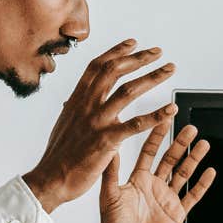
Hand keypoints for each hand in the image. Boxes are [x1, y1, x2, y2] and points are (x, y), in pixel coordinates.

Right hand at [24, 39, 178, 210]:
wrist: (51, 179)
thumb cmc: (59, 156)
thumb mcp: (64, 124)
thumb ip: (74, 110)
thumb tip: (73, 101)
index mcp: (77, 100)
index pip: (97, 66)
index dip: (116, 52)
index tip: (132, 43)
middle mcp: (86, 105)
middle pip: (114, 71)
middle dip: (139, 58)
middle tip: (157, 52)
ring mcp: (96, 121)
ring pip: (128, 91)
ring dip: (152, 77)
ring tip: (169, 70)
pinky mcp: (106, 140)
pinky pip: (136, 124)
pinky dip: (156, 116)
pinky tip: (171, 110)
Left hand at [97, 118, 216, 222]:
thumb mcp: (109, 195)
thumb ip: (111, 172)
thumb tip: (110, 149)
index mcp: (138, 179)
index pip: (150, 151)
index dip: (157, 135)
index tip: (164, 119)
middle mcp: (154, 185)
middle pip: (171, 159)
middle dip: (181, 143)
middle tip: (191, 128)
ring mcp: (167, 198)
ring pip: (184, 173)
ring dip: (194, 159)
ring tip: (204, 144)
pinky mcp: (177, 212)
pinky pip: (193, 195)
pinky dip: (202, 184)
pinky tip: (210, 172)